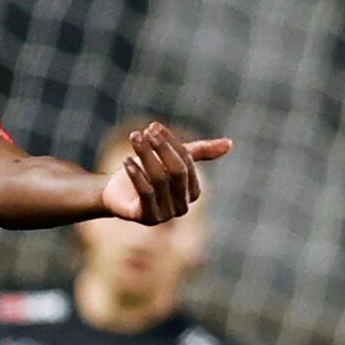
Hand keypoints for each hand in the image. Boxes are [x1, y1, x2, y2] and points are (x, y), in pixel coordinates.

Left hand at [100, 122, 230, 223]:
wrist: (114, 193)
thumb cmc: (146, 173)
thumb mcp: (170, 158)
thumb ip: (199, 152)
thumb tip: (230, 143)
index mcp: (193, 191)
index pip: (187, 162)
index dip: (171, 143)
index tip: (154, 126)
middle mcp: (183, 206)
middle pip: (176, 171)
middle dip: (161, 148)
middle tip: (144, 131)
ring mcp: (166, 215)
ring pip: (160, 180)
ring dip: (146, 155)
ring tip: (134, 138)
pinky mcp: (147, 218)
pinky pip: (146, 193)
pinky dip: (136, 174)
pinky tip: (126, 160)